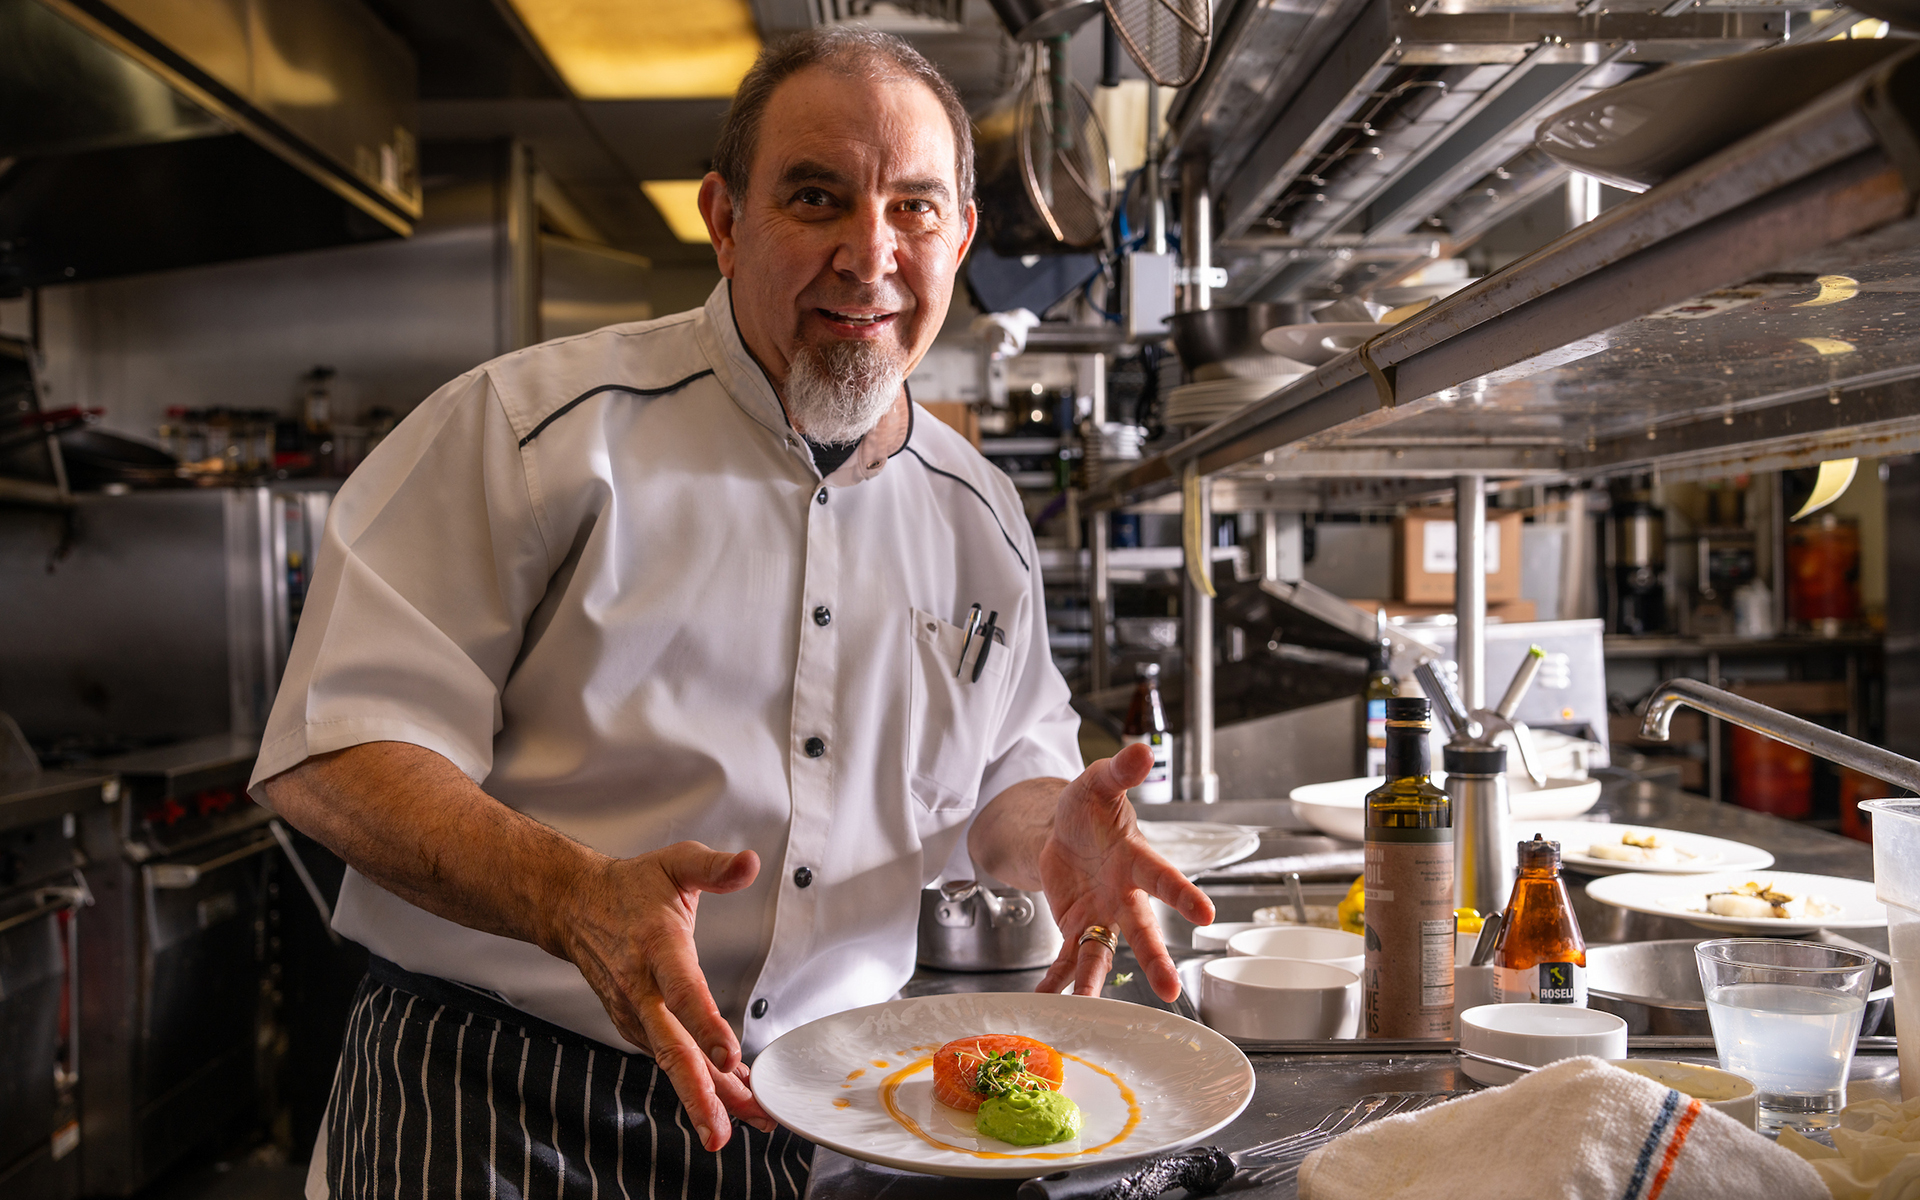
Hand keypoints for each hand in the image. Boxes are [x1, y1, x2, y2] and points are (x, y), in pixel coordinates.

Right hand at [550, 841, 769, 1152]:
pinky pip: (670, 1057)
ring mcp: (634, 1012)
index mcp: (657, 946)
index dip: (704, 1026)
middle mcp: (641, 987)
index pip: (682, 991)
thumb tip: (750, 863)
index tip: (728, 1057)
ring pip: (672, 1061)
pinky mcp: (635, 1025)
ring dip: (707, 1096)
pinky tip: (732, 1096)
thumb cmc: (631, 888)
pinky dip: (699, 1080)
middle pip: (670, 1047)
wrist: (573, 907)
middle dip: (699, 1093)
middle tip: (725, 1130)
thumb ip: (714, 866)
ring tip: (747, 1122)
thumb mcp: (675, 864)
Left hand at [1034, 743, 1214, 1001]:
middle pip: (1141, 929)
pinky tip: (1046, 1000)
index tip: (1205, 915)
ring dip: (1095, 980)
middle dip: (1154, 959)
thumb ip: (1119, 771)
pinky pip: (1065, 958)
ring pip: (1102, 952)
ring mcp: (1100, 915)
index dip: (1183, 895)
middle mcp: (1124, 895)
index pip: (1163, 878)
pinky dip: (1055, 979)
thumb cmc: (1091, 807)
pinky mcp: (1076, 926)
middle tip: (1169, 990)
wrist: (1066, 830)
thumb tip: (1141, 750)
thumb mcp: (1098, 783)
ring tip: (1086, 1005)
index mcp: (1136, 860)